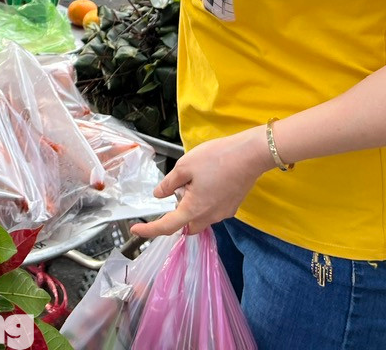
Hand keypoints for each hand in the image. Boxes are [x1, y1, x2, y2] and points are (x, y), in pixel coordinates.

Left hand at [130, 127, 272, 237]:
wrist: (250, 155)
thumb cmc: (216, 158)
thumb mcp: (184, 167)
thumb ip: (169, 184)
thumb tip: (159, 196)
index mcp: (193, 209)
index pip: (167, 226)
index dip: (149, 230)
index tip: (135, 230)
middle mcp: (209, 217)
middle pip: (186, 225)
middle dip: (176, 214)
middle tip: (178, 189)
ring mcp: (224, 213)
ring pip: (200, 218)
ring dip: (191, 206)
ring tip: (195, 179)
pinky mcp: (233, 206)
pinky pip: (212, 210)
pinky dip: (204, 202)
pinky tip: (208, 181)